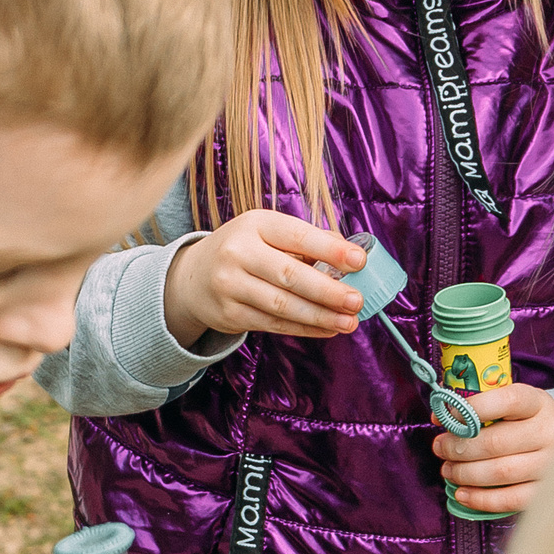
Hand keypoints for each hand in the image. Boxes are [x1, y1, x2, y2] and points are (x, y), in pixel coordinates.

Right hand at [163, 211, 365, 346]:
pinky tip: (327, 329)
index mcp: (255, 224)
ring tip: (349, 322)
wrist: (193, 277)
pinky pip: (273, 324)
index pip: (297, 236)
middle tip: (356, 301)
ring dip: (320, 316)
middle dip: (328, 291)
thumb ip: (307, 241)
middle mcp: (238, 252)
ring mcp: (230, 285)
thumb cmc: (244, 250)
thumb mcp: (268, 233)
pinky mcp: (230, 314)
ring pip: (282, 305)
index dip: (330, 250)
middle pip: (290, 275)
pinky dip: (304, 329)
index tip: (359, 261)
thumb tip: (349, 254)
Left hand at [433, 382, 553, 514]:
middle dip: (459, 448)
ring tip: (448, 470)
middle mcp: (548, 432)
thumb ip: (477, 406)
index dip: (472, 409)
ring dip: (466, 474)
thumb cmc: (524, 421)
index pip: (506, 401)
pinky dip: (481, 499)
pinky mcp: (546, 491)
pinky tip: (462, 494)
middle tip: (440, 449)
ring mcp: (551, 464)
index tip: (447, 418)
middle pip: (496, 443)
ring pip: (501, 473)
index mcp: (537, 403)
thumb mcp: (509, 404)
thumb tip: (438, 415)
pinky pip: (511, 500)